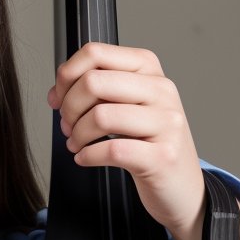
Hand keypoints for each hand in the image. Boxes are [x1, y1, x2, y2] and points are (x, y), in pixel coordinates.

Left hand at [48, 42, 205, 239]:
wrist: (182, 185)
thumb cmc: (151, 144)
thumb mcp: (129, 106)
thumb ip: (97, 92)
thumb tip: (57, 91)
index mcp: (149, 69)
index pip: (95, 53)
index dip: (66, 75)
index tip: (59, 98)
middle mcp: (162, 90)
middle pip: (94, 82)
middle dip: (69, 107)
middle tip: (67, 125)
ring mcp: (166, 123)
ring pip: (101, 116)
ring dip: (77, 134)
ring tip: (76, 143)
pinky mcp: (163, 156)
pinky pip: (112, 150)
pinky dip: (88, 156)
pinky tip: (85, 158)